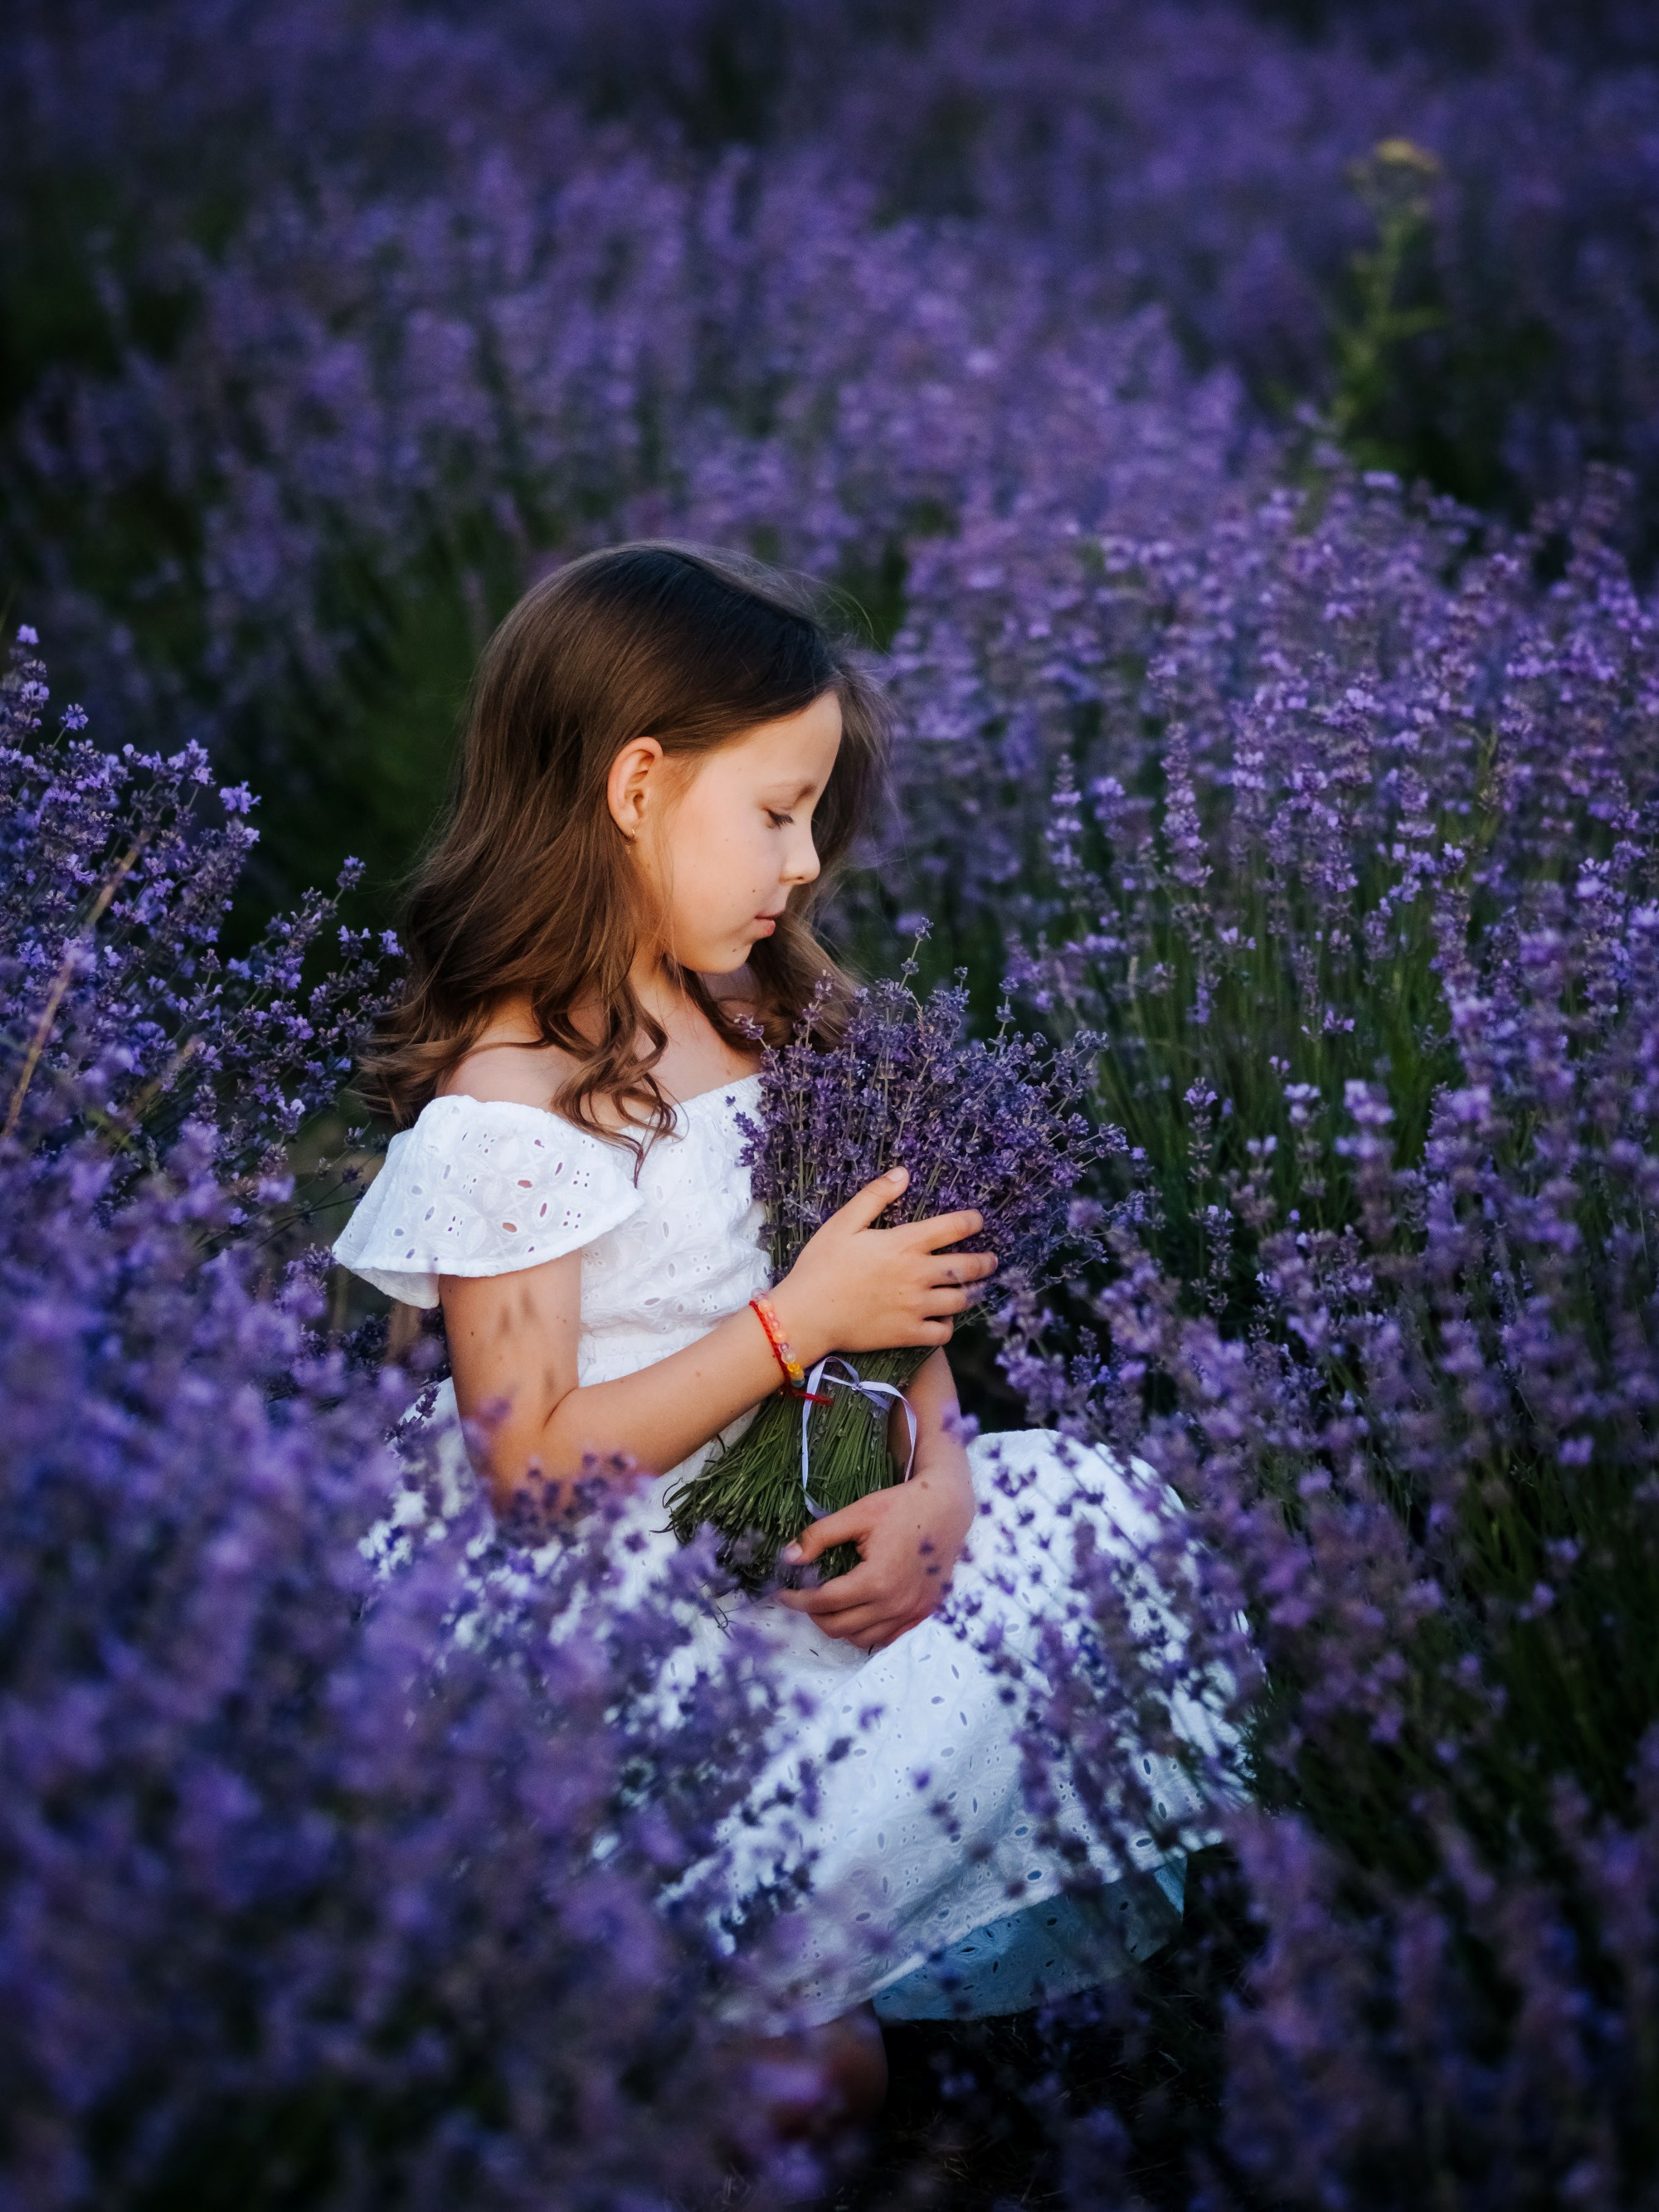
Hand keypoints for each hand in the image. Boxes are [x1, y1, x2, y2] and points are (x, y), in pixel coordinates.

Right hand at [769, 1167, 996, 1365]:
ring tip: (974, 1289)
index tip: (978, 1221)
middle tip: (991, 1260)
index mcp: (904, 1244)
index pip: (953, 1228)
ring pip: (961, 1300)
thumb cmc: (821, 1265)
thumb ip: (875, 1196)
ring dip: (972, 1293)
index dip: (972, 1222)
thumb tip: (903, 1173)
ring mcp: (916, 1307)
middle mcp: (918, 1275)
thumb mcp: (844, 1222)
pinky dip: (948, 1325)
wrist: (807, 1314)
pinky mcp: (908, 1333)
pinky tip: (944, 1318)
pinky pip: (942, 1332)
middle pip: (968, 1267)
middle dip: (985, 1262)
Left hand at [773, 1464, 977, 1650]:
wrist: (948, 1508)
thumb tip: (789, 1558)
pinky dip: (866, 1631)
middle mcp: (895, 1603)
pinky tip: (857, 1612)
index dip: (797, 1599)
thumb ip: (819, 1536)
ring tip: (827, 1604)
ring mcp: (912, 1612)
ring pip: (861, 1638)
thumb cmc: (902, 1507)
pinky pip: (887, 1637)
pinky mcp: (923, 1613)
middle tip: (803, 1596)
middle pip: (839, 1627)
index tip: (782, 1592)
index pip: (825, 1602)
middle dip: (813, 1614)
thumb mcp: (857, 1514)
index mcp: (877, 1580)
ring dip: (838, 1626)